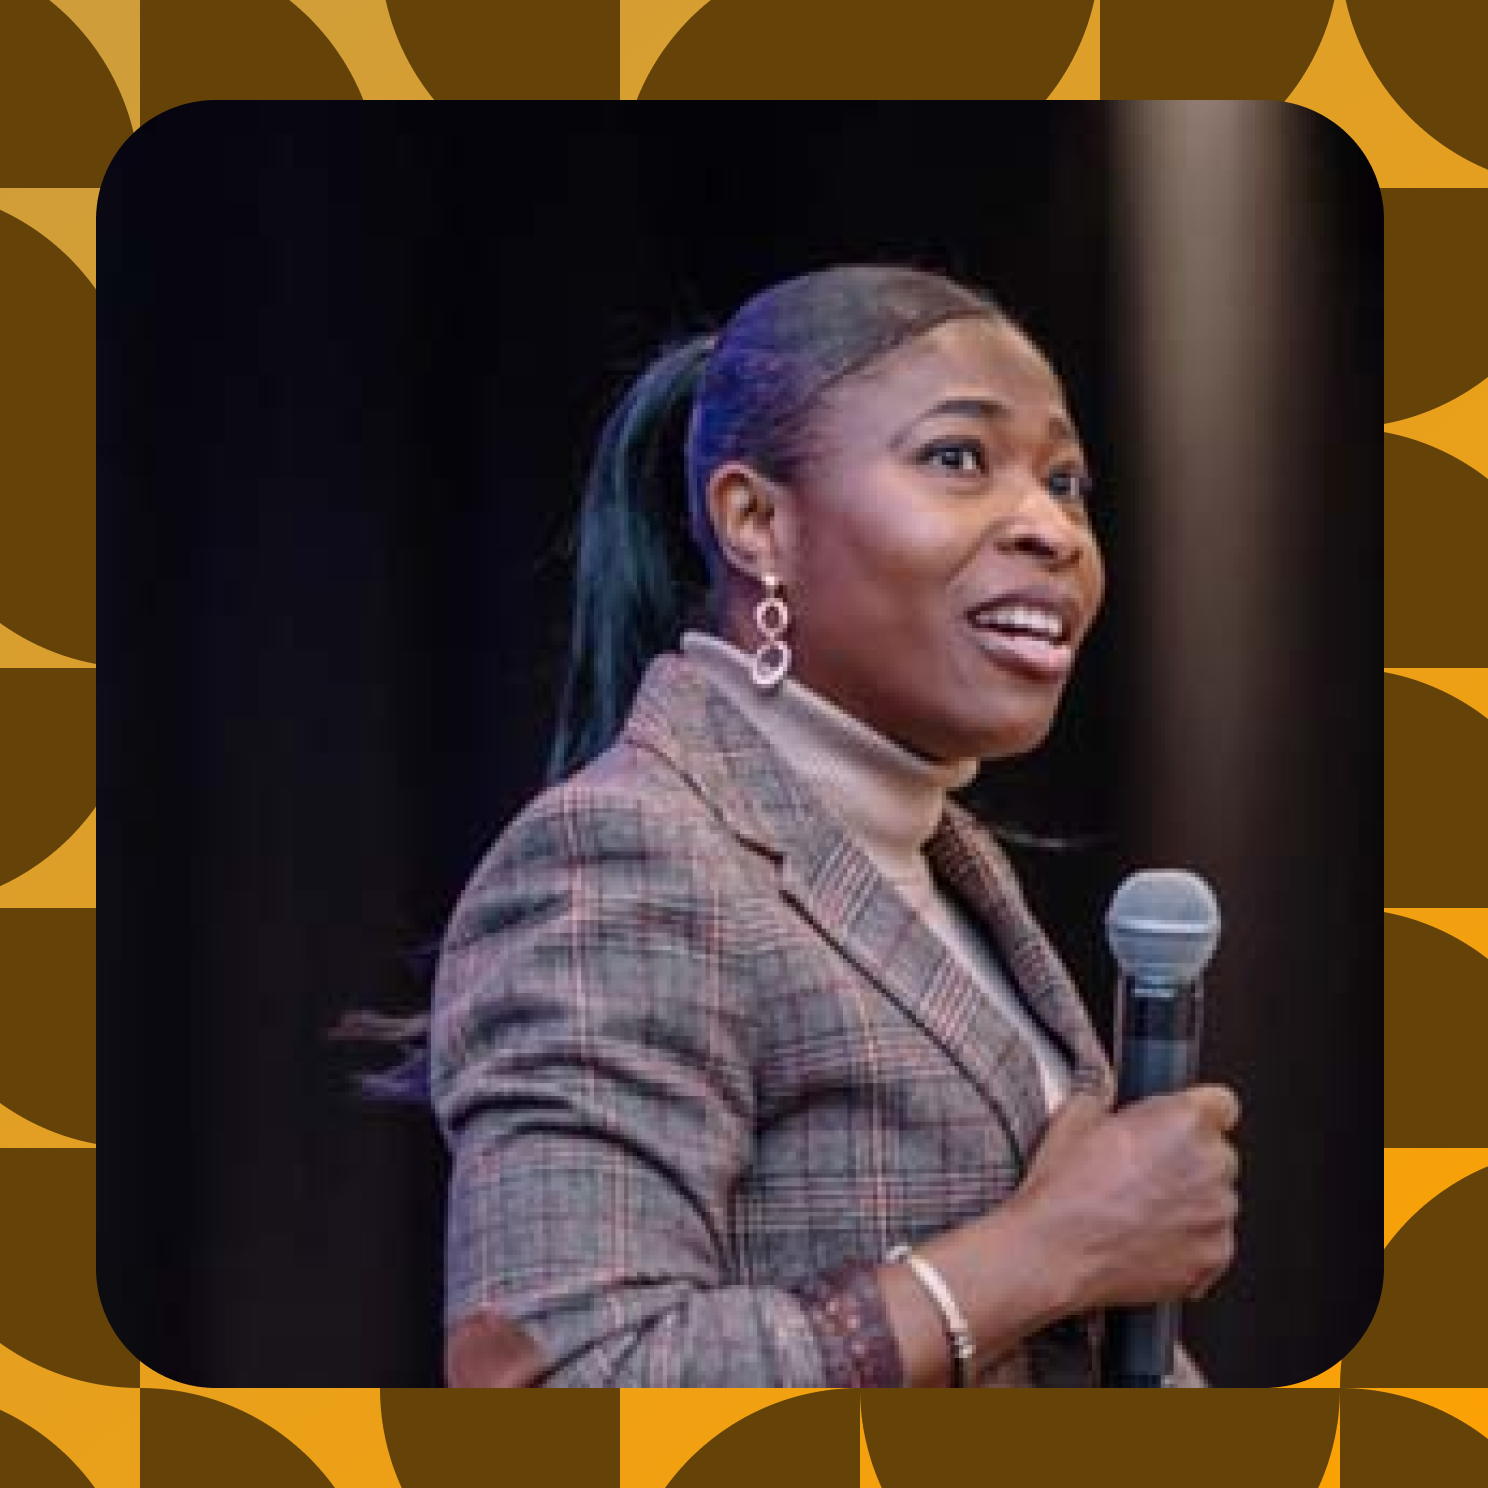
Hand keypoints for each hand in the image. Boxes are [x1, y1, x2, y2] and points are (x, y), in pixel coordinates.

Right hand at [1007, 1083, 1240, 1312]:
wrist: (1053, 1254)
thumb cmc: (1064, 1193)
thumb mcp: (1073, 1118)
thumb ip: (1108, 1100)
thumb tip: (1110, 1102)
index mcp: (1183, 1121)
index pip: (1222, 1103)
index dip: (1197, 1113)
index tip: (1181, 1124)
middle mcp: (1210, 1164)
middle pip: (1218, 1152)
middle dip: (1188, 1159)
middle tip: (1145, 1171)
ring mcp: (1216, 1214)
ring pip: (1216, 1198)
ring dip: (1190, 1201)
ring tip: (1141, 1210)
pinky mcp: (1214, 1256)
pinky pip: (1213, 1240)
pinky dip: (1190, 1240)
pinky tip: (1148, 1238)